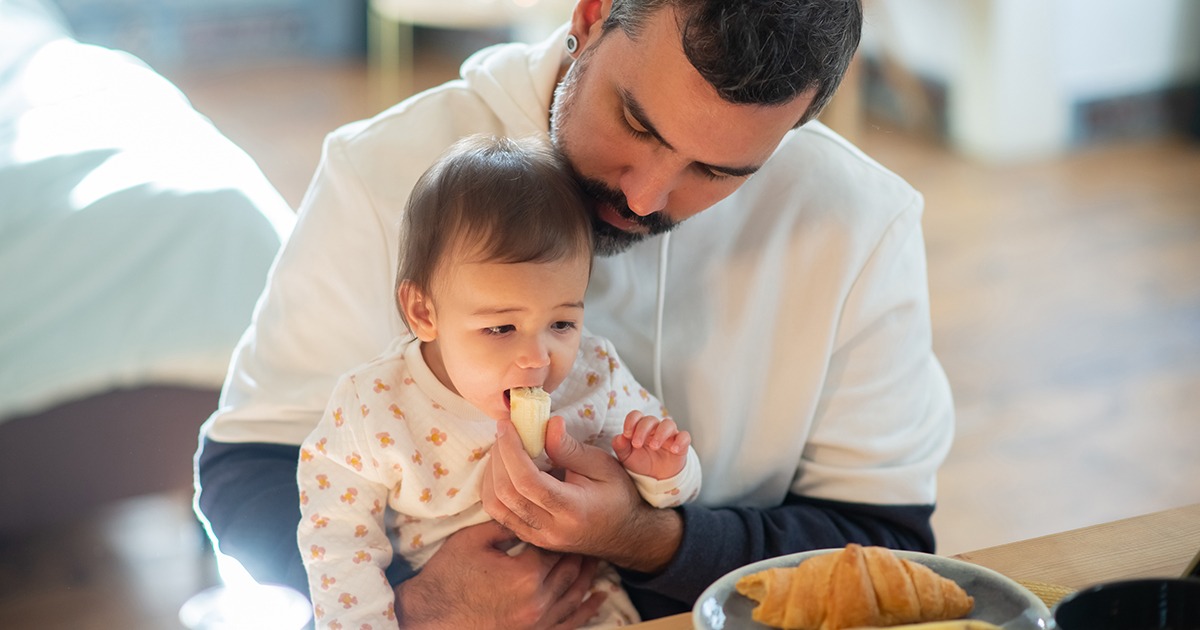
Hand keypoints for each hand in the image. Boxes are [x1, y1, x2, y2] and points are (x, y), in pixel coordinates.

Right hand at [394, 520, 604, 629]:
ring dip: (588, 576)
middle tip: (587, 532)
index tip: (564, 513)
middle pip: (570, 569)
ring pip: (574, 595)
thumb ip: (505, 524)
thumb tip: (527, 508)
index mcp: (526, 574)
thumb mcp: (473, 539)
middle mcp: (539, 600)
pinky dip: (585, 610)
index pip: (555, 545)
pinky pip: (569, 623)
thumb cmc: (447, 576)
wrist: (430, 618)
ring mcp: (538, 622)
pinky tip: (598, 600)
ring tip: (598, 559)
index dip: (560, 529)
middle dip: (579, 550)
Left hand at [482, 417, 682, 572]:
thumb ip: (570, 448)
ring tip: (503, 449)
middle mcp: (551, 529)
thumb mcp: (602, 465)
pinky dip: (494, 488)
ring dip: (491, 473)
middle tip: (505, 432)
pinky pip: (500, 514)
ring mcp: (539, 538)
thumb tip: (548, 423)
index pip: (527, 481)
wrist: (627, 534)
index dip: (510, 450)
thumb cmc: (618, 496)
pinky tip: (504, 469)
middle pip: (505, 493)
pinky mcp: (532, 539)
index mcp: (572, 509)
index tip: (507, 425)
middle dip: (498, 457)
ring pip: (496, 506)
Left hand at [611, 411, 690, 479]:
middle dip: (642, 430)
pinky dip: (680, 441)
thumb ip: (620, 447)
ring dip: (660, 433)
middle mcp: (655, 428)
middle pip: (650, 419)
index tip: (626, 434)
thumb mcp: (627, 457)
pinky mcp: (681, 444)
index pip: (636, 416)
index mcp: (640, 428)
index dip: (631, 421)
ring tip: (654, 446)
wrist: (657, 478)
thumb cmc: (641, 462)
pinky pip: (684, 436)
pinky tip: (674, 449)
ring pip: (668, 424)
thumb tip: (618, 438)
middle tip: (637, 444)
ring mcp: (669, 435)